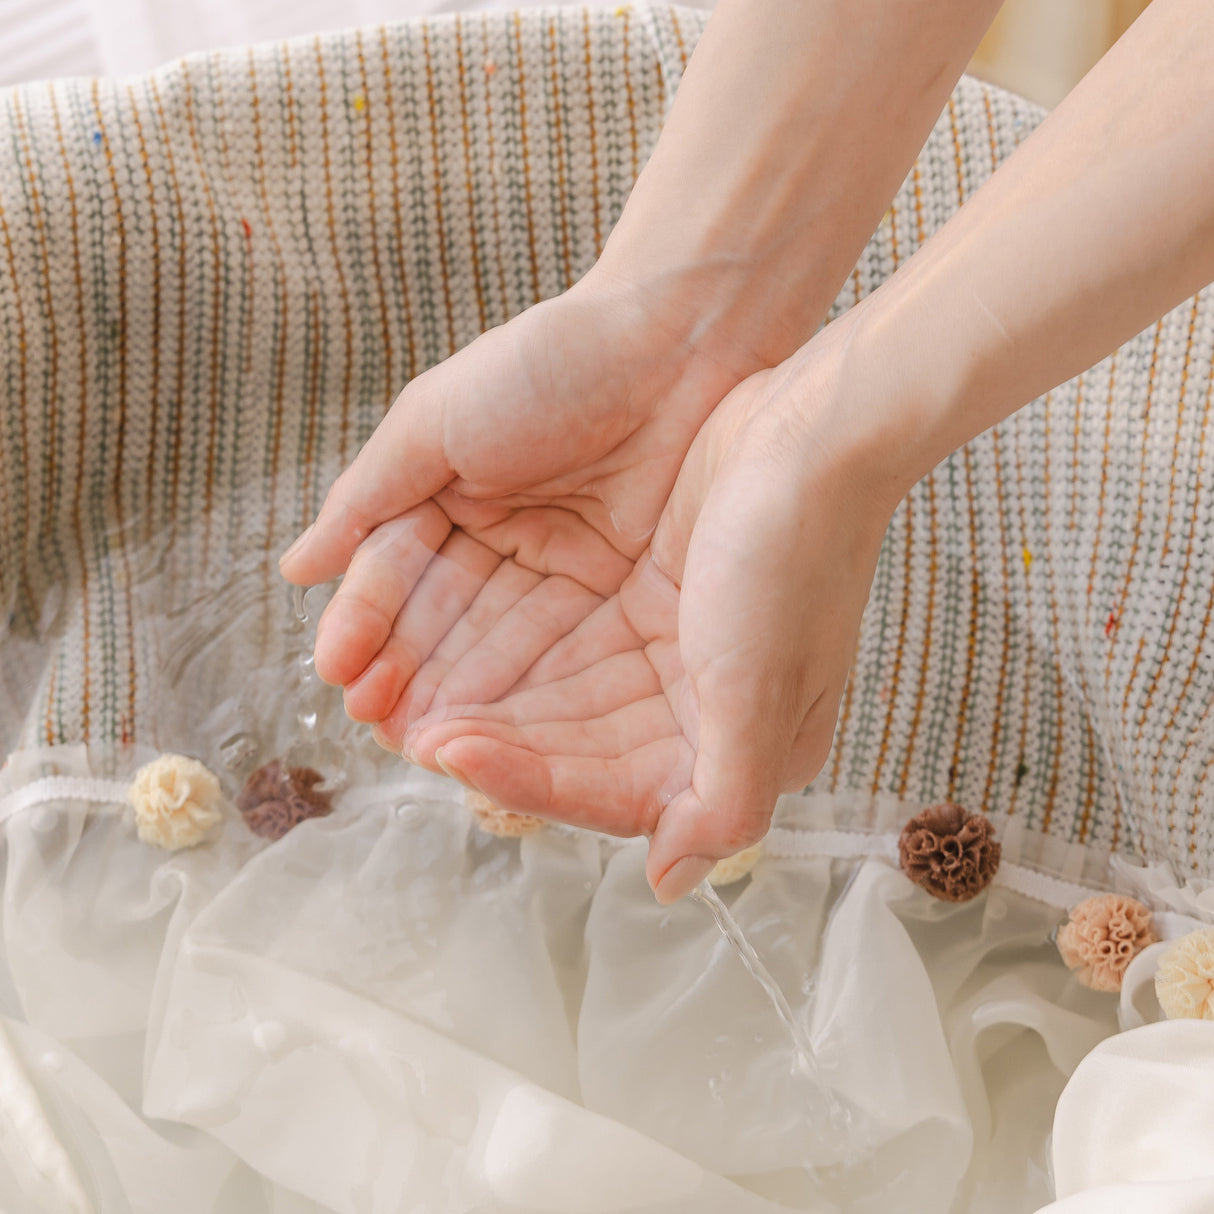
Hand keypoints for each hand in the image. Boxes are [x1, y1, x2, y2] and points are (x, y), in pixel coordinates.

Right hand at [278, 270, 761, 751]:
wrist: (677, 341)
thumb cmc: (549, 364)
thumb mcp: (437, 421)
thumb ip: (368, 498)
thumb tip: (296, 570)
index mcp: (447, 490)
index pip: (394, 570)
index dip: (366, 621)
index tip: (337, 671)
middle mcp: (498, 534)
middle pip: (442, 618)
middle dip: (405, 671)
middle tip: (375, 725)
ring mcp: (556, 563)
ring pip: (494, 641)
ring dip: (456, 693)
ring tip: (421, 742)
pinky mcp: (612, 585)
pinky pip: (558, 644)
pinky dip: (523, 685)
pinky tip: (491, 725)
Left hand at [403, 323, 900, 901]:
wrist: (818, 428)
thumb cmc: (797, 560)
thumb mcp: (764, 695)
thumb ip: (721, 806)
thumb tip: (672, 884)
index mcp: (729, 741)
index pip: (606, 787)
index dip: (522, 777)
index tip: (444, 750)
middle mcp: (691, 701)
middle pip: (567, 741)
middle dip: (485, 735)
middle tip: (395, 722)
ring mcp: (662, 640)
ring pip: (550, 685)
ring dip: (478, 687)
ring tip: (397, 684)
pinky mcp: (640, 586)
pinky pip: (555, 625)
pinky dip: (500, 631)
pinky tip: (445, 634)